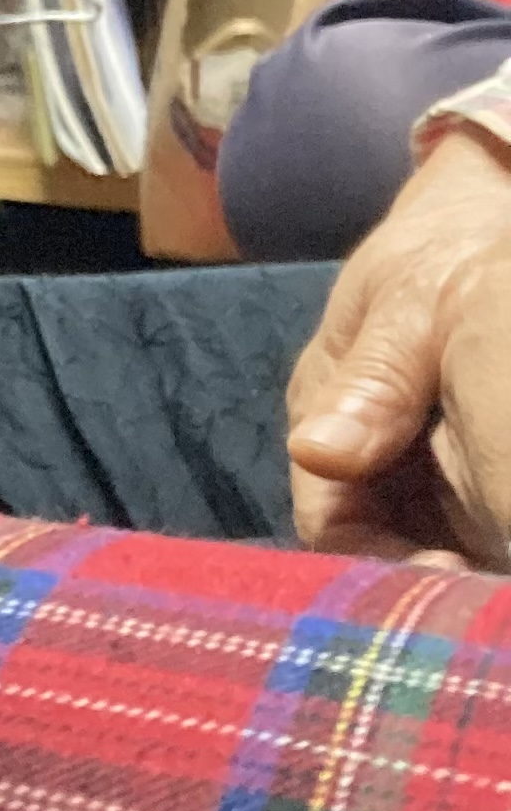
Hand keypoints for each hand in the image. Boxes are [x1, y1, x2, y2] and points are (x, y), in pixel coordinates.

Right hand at [286, 124, 510, 566]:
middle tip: (482, 585)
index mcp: (321, 413)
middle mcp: (352, 454)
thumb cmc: (440, 260)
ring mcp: (402, 468)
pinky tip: (500, 552)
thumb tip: (318, 452)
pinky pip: (451, 533)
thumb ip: (372, 382)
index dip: (379, 561)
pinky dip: (479, 550)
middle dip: (420, 576)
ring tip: (495, 577)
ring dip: (457, 569)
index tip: (448, 574)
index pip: (329, 519)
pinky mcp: (449, 477)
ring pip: (413, 548)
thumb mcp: (410, 308)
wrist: (479, 225)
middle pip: (370, 546)